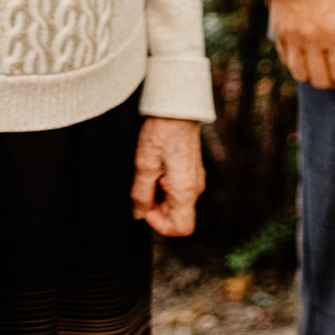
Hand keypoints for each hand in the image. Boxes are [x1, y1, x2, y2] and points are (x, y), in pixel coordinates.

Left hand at [132, 117, 205, 238]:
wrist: (177, 106)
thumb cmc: (162, 131)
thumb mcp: (144, 164)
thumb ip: (141, 193)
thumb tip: (138, 213)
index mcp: (186, 190)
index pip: (181, 227)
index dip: (159, 224)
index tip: (144, 206)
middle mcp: (195, 187)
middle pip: (177, 215)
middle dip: (156, 207)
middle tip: (142, 184)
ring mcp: (195, 178)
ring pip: (176, 202)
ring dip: (158, 195)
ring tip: (148, 171)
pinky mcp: (191, 170)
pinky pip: (178, 188)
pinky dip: (163, 184)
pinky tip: (155, 166)